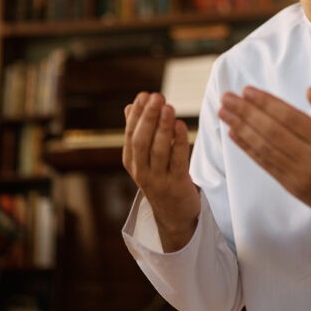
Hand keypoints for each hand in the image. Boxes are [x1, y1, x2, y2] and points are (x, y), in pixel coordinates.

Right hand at [122, 92, 200, 250]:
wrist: (174, 215)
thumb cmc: (160, 179)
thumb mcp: (144, 159)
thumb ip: (138, 133)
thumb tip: (129, 107)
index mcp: (131, 162)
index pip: (131, 134)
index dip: (137, 114)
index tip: (144, 95)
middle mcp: (141, 171)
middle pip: (142, 141)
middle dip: (148, 117)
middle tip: (156, 96)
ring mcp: (158, 180)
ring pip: (159, 151)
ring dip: (163, 127)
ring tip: (168, 107)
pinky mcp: (176, 185)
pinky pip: (178, 161)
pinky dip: (179, 142)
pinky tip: (181, 126)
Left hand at [218, 86, 310, 232]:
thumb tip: (309, 92)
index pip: (290, 118)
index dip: (266, 103)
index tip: (247, 91)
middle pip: (271, 131)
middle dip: (246, 112)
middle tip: (227, 98)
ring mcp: (299, 174)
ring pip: (264, 148)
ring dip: (241, 128)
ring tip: (224, 113)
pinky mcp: (291, 186)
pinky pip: (265, 164)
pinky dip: (248, 149)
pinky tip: (234, 135)